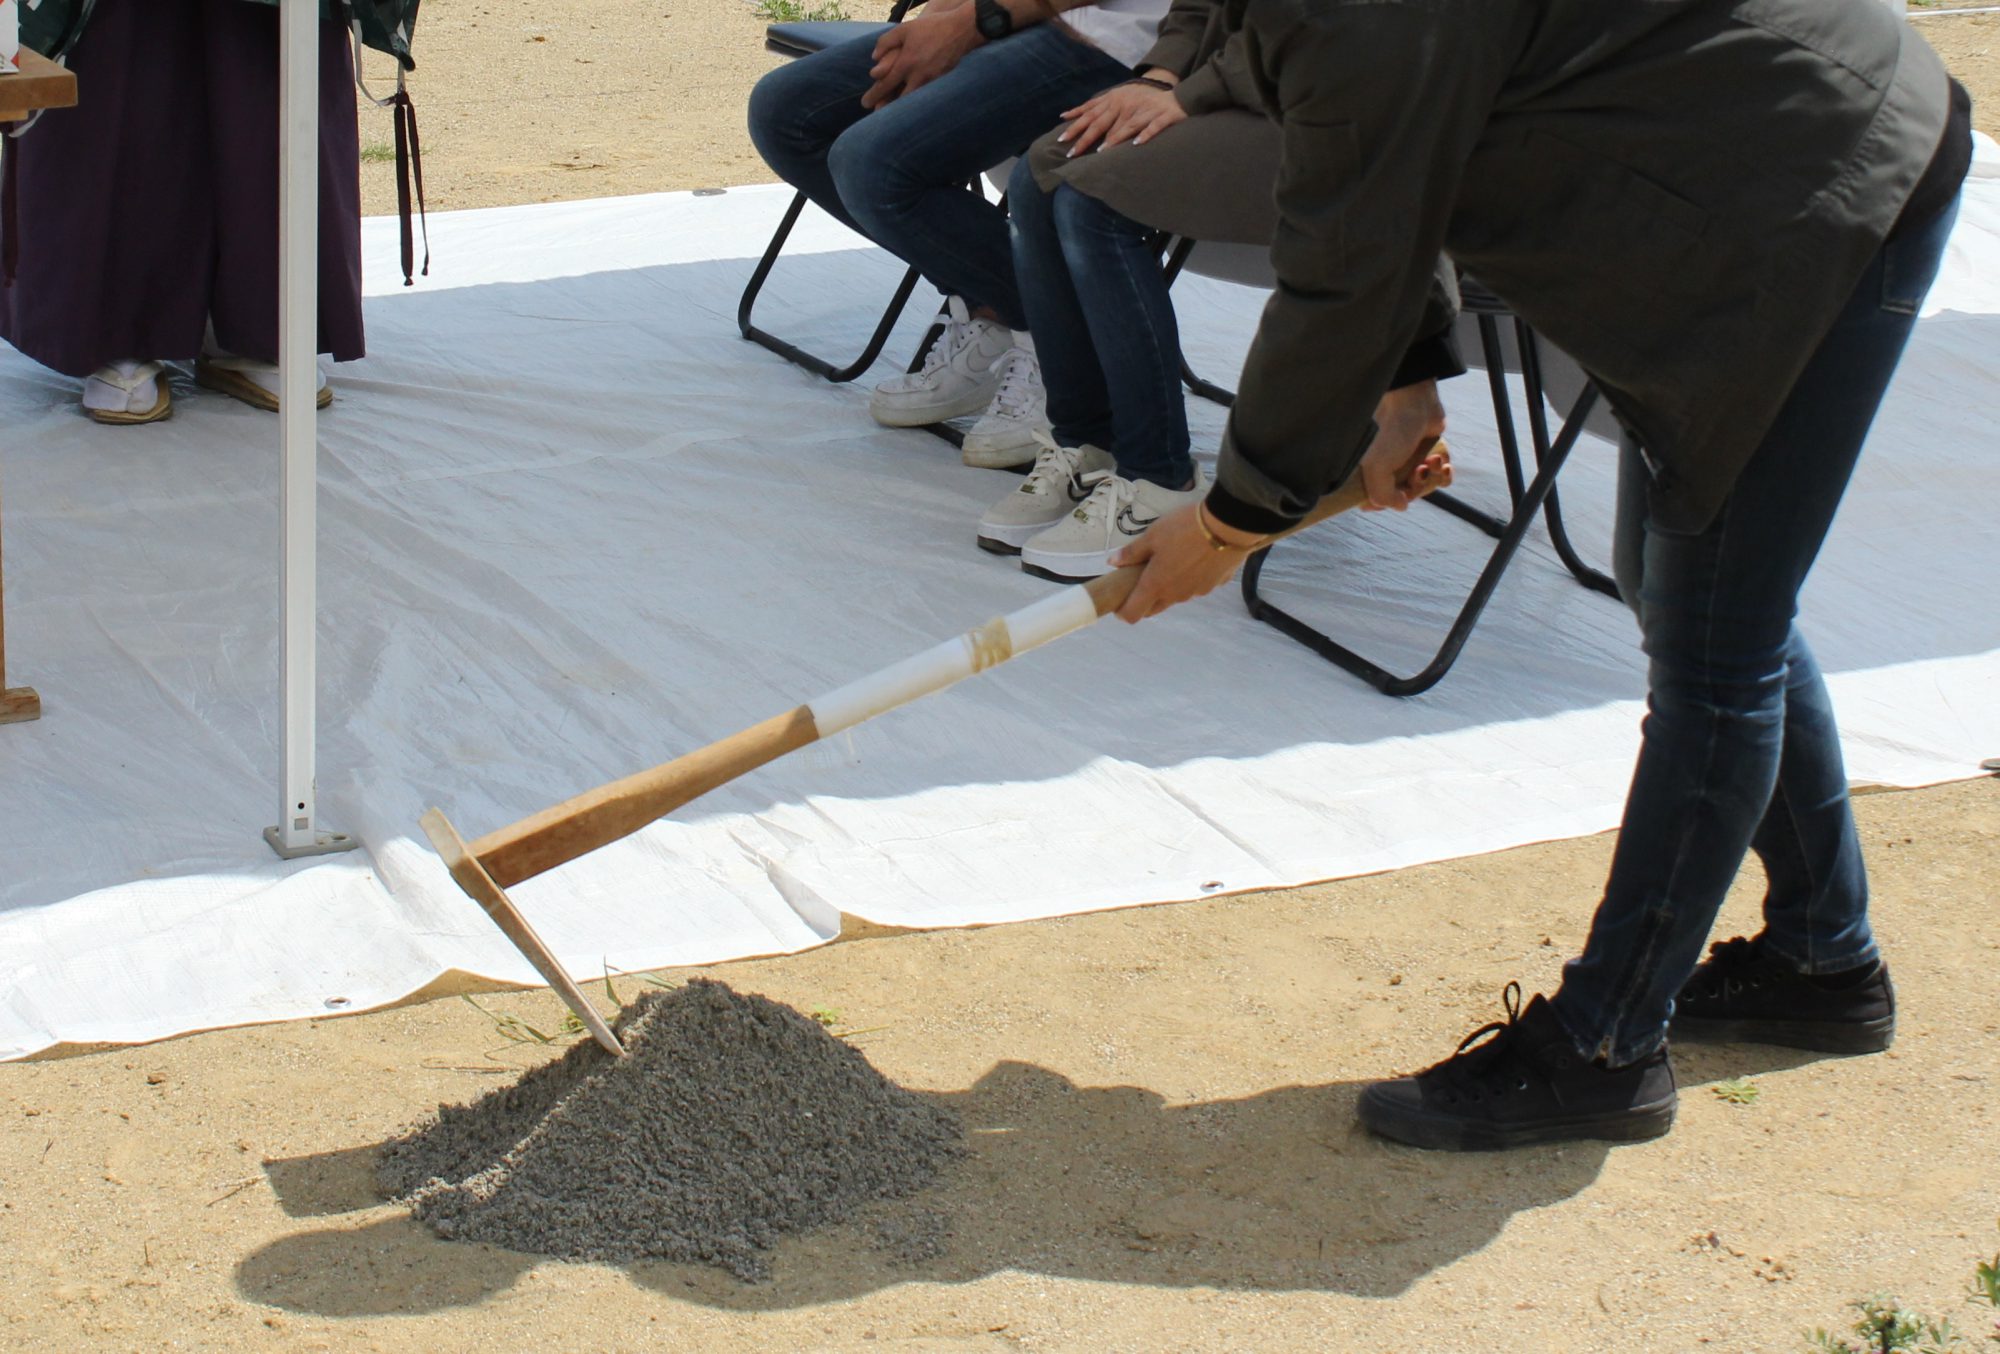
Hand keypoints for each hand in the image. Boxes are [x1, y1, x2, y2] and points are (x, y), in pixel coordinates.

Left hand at [864, 6, 981, 108]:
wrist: (961, 30)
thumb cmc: (931, 28)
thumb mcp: (904, 29)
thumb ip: (886, 42)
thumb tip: (874, 60)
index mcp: (906, 62)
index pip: (886, 84)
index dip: (874, 95)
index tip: (865, 104)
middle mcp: (918, 76)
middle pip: (899, 99)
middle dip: (887, 108)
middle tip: (876, 114)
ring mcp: (932, 82)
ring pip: (913, 101)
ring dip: (902, 108)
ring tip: (892, 116)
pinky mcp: (942, 83)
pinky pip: (925, 97)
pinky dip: (917, 103)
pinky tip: (912, 107)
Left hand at [1057, 80, 1185, 156]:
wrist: (1178, 96)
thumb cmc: (1145, 100)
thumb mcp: (1120, 98)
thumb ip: (1099, 107)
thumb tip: (1071, 116)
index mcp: (1116, 99)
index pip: (1092, 114)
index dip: (1076, 126)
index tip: (1062, 139)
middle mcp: (1127, 104)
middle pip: (1104, 122)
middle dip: (1087, 138)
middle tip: (1073, 152)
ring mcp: (1145, 110)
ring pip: (1127, 125)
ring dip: (1114, 138)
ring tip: (1101, 152)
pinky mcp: (1163, 116)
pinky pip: (1153, 126)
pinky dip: (1145, 134)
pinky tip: (1136, 144)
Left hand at [1107, 503, 1260, 623]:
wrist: (1228, 526)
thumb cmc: (1185, 529)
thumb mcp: (1152, 535)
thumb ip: (1132, 552)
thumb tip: (1113, 562)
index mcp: (1155, 585)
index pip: (1133, 614)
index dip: (1123, 612)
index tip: (1119, 601)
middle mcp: (1175, 595)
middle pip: (1154, 608)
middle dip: (1144, 599)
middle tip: (1142, 577)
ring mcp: (1196, 592)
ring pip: (1175, 596)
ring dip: (1168, 586)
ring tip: (1171, 561)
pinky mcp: (1213, 585)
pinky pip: (1196, 586)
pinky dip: (1190, 578)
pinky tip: (1194, 558)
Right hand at [1359, 379, 1446, 510]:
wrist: (1412, 400)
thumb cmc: (1387, 431)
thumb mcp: (1376, 468)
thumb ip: (1383, 495)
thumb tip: (1401, 506)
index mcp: (1369, 470)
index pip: (1374, 498)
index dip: (1383, 503)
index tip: (1391, 501)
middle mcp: (1388, 466)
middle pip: (1402, 495)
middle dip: (1413, 489)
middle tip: (1416, 474)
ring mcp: (1409, 460)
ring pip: (1423, 486)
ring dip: (1430, 480)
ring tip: (1430, 462)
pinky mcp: (1429, 452)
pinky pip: (1440, 475)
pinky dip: (1444, 474)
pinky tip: (1443, 464)